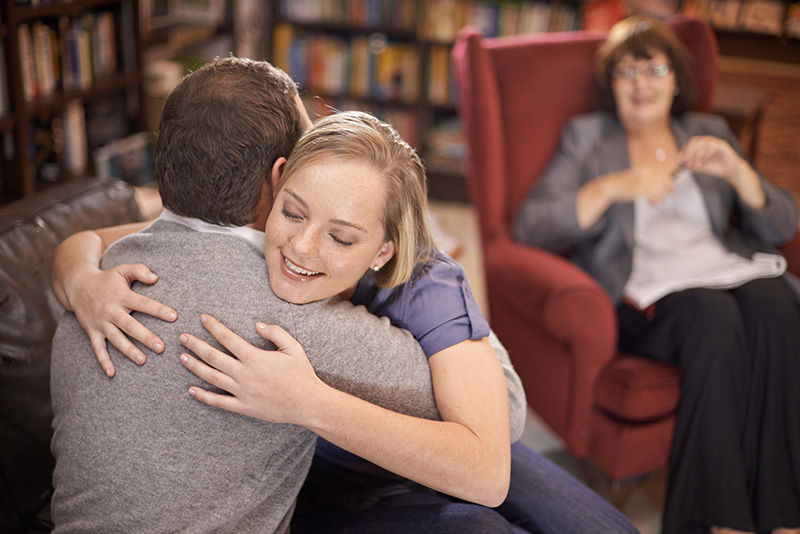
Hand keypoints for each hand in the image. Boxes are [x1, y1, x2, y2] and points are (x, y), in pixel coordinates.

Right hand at [69, 264, 176, 376]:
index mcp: (121, 296)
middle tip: (161, 347)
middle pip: (130, 326)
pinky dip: (103, 361)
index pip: (143, 303)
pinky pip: (97, 348)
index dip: (158, 310)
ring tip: (142, 360)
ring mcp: (100, 323)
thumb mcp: (122, 270)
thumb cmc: (107, 279)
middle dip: (145, 337)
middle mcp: (110, 311)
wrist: (77, 285)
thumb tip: (156, 277)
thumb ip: (140, 270)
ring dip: (128, 350)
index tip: (174, 317)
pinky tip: (112, 374)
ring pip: (116, 339)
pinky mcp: (92, 331)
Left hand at [179, 314, 324, 423]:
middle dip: (196, 345)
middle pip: (213, 357)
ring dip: (195, 366)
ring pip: (211, 378)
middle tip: (183, 337)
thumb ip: (275, 332)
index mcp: (255, 357)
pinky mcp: (243, 407)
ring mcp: (242, 392)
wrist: (307, 403)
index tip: (202, 318)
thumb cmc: (301, 374)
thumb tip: (257, 324)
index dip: (214, 327)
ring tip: (182, 357)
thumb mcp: (293, 347)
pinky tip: (191, 389)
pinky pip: (219, 402)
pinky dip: (203, 396)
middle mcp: (244, 374)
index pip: (228, 338)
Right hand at [611, 166, 674, 204]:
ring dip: (659, 199)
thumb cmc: (624, 182)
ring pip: (660, 191)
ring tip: (655, 202)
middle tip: (663, 198)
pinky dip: (656, 202)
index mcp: (647, 168)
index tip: (672, 191)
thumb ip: (650, 176)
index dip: (671, 184)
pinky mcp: (640, 189)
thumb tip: (664, 184)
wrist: (612, 185)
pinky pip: (654, 197)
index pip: (664, 175)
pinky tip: (653, 204)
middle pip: (664, 184)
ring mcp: (643, 181)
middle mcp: (646, 173)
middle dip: (666, 193)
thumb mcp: (638, 174)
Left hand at [680, 135, 764, 208]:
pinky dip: (707, 153)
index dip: (684, 151)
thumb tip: (682, 164)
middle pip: (695, 141)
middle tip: (687, 162)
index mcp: (701, 145)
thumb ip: (692, 165)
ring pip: (703, 143)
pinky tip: (705, 160)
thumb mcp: (701, 168)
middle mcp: (708, 141)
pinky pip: (713, 145)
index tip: (680, 160)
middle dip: (689, 152)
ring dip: (697, 154)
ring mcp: (716, 142)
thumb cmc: (715, 168)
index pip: (690, 144)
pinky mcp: (723, 145)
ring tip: (697, 164)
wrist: (730, 172)